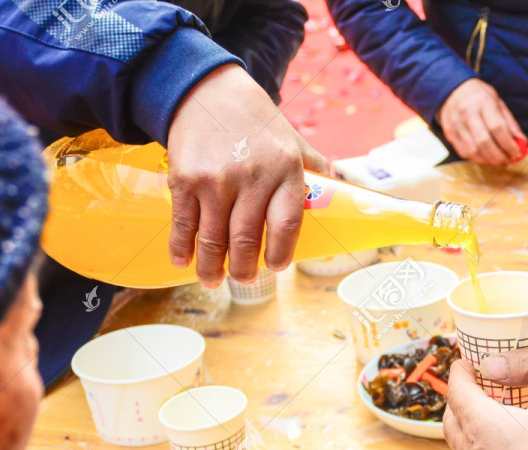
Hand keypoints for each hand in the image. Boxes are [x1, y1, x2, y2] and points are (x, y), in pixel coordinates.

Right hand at [167, 64, 328, 288]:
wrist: (209, 91)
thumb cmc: (257, 124)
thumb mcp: (294, 140)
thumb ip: (317, 168)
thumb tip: (345, 193)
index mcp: (286, 170)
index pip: (287, 224)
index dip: (280, 253)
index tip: (275, 267)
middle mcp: (252, 176)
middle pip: (246, 239)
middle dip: (243, 269)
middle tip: (243, 279)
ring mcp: (216, 179)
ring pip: (213, 238)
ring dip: (211, 267)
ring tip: (212, 280)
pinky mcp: (186, 178)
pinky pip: (184, 223)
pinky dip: (181, 247)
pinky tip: (182, 260)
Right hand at [438, 79, 526, 166]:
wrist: (452, 90)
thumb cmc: (479, 97)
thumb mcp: (498, 102)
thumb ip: (510, 123)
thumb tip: (522, 143)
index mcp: (483, 102)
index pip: (497, 128)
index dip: (508, 144)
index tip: (517, 153)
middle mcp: (468, 113)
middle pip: (484, 142)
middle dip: (498, 157)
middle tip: (507, 162)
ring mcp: (456, 124)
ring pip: (472, 151)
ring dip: (488, 161)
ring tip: (497, 162)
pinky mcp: (449, 133)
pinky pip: (463, 152)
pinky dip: (477, 159)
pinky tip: (485, 157)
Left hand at [443, 359, 527, 449]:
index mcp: (477, 421)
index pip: (457, 387)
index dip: (460, 370)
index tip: (466, 361)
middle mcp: (469, 447)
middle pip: (452, 416)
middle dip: (461, 399)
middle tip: (478, 388)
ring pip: (462, 442)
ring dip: (471, 427)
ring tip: (495, 418)